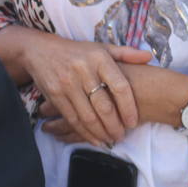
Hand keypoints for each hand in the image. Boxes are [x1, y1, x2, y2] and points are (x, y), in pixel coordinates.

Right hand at [18, 30, 150, 144]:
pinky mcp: (55, 95)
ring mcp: (68, 83)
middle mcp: (84, 71)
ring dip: (101, 132)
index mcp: (99, 58)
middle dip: (115, 126)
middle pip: (104, 106)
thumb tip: (148, 57)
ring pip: (88, 116)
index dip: (128, 108)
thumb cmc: (76, 51)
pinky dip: (84, 132)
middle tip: (122, 135)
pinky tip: (94, 139)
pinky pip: (73, 118)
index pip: (120, 87)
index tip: (133, 122)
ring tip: (110, 140)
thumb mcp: (100, 47)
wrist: (39, 50)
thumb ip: (125, 53)